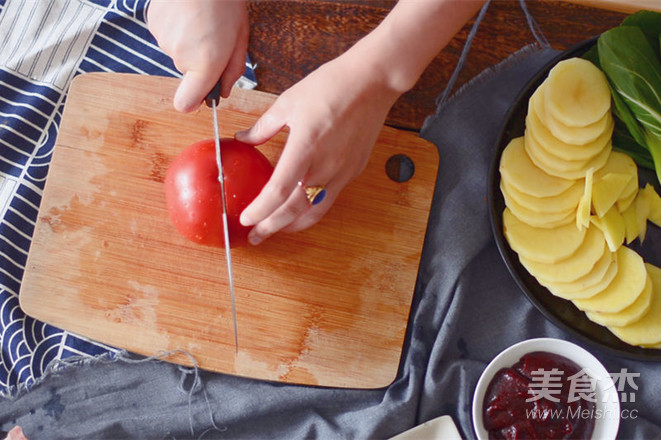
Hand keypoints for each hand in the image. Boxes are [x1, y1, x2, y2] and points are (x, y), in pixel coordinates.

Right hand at [147, 0, 248, 111]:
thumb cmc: (225, 2)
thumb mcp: (241, 38)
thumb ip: (232, 70)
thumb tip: (223, 92)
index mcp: (205, 64)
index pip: (186, 104)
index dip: (195, 100)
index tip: (205, 91)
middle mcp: (180, 56)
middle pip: (188, 74)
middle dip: (201, 62)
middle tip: (215, 36)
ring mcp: (163, 40)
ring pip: (178, 53)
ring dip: (189, 43)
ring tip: (201, 20)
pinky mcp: (153, 24)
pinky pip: (167, 37)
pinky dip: (177, 30)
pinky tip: (187, 13)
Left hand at [236, 54, 400, 244]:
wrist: (372, 82)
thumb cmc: (331, 86)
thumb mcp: (288, 102)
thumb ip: (264, 127)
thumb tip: (245, 138)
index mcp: (305, 147)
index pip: (278, 191)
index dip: (260, 210)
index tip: (245, 219)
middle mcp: (325, 165)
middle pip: (294, 209)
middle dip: (272, 226)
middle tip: (256, 236)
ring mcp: (342, 171)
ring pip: (315, 211)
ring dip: (293, 225)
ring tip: (277, 229)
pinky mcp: (353, 171)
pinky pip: (329, 197)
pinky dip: (311, 209)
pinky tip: (300, 208)